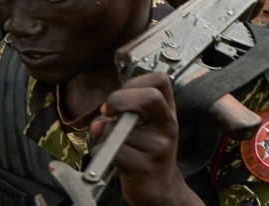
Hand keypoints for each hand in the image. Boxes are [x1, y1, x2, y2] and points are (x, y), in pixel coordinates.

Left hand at [90, 74, 201, 205]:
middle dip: (119, 100)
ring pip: (118, 129)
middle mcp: (167, 125)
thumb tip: (100, 120)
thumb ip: (120, 116)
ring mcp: (159, 146)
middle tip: (110, 112)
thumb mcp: (141, 128)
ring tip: (113, 144)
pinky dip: (101, 154)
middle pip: (149, 97)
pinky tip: (112, 159)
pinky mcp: (145, 166)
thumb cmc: (145, 152)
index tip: (122, 95)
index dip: (135, 82)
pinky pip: (110, 152)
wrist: (159, 187)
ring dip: (104, 136)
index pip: (160, 80)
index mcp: (167, 111)